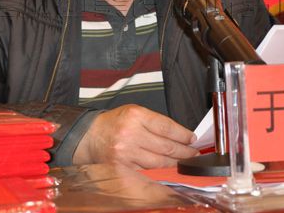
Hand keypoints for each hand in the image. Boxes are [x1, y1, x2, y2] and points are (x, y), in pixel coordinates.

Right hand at [72, 104, 198, 168]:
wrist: (90, 136)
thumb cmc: (114, 123)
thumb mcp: (134, 111)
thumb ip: (155, 122)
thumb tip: (180, 135)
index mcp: (136, 115)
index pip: (167, 127)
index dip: (183, 135)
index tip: (192, 139)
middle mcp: (131, 134)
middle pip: (166, 146)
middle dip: (184, 152)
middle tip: (194, 153)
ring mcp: (126, 153)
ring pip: (159, 162)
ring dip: (175, 163)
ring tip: (184, 162)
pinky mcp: (123, 168)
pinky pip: (147, 172)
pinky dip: (160, 171)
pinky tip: (168, 169)